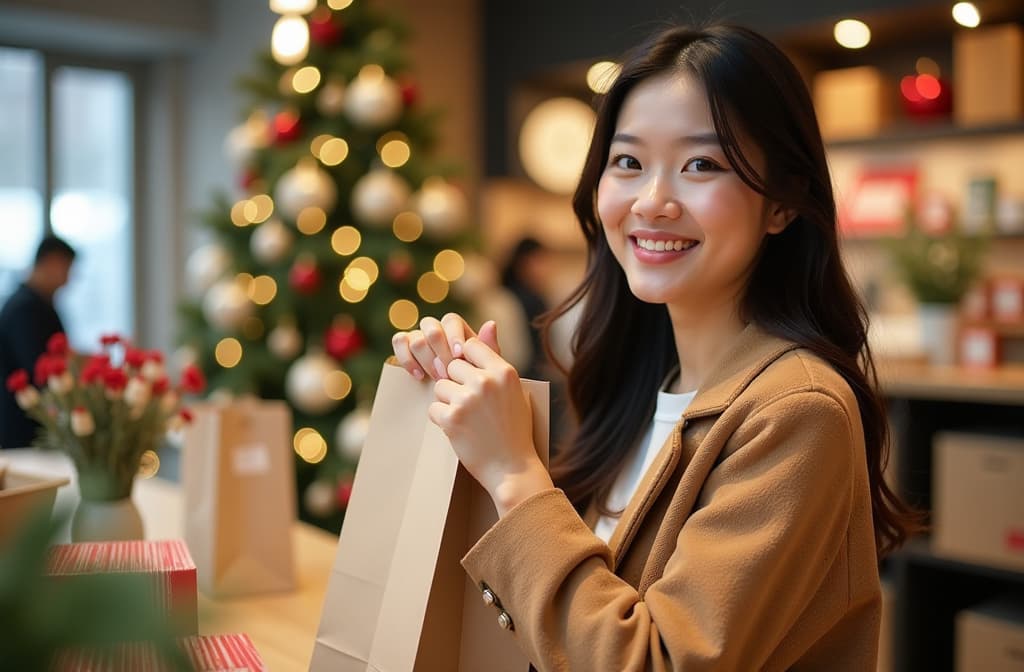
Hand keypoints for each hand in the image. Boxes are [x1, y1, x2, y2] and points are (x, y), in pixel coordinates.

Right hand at [391, 312, 499, 380]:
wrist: (457, 401)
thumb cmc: (473, 383)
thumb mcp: (485, 368)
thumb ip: (488, 348)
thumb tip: (490, 324)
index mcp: (456, 329)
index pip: (451, 320)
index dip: (453, 336)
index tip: (459, 356)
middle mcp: (436, 329)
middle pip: (432, 328)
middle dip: (440, 353)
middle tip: (448, 374)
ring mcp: (418, 336)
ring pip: (417, 337)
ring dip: (427, 360)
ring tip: (439, 379)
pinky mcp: (404, 346)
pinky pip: (399, 341)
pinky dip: (408, 358)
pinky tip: (419, 376)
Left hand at [431, 332, 552, 515]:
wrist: (512, 468)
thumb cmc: (514, 428)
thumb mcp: (512, 389)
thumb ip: (495, 358)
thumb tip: (488, 323)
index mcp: (503, 370)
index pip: (469, 345)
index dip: (466, 361)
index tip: (472, 379)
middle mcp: (485, 381)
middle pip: (451, 366)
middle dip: (455, 383)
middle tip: (472, 406)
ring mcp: (468, 399)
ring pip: (439, 387)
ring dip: (447, 402)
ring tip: (467, 419)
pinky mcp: (452, 418)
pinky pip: (434, 408)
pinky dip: (442, 420)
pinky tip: (460, 431)